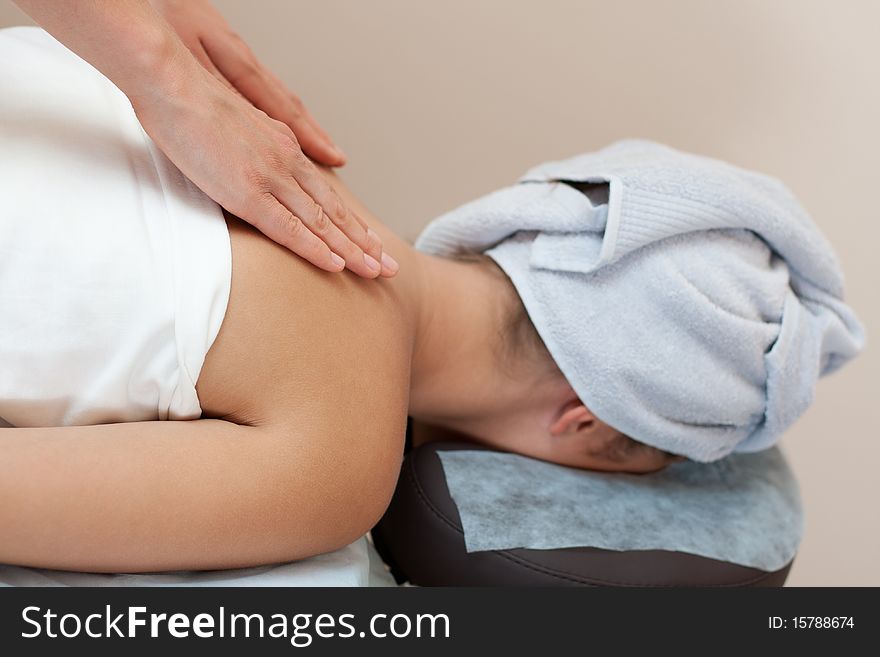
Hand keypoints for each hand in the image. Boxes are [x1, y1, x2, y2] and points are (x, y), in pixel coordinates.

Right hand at [142, 0, 396, 277]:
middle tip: (389, 266)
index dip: (350, 221)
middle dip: (364, 242)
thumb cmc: (192, 104)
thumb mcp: (237, 125)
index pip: (325, 194)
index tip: (369, 241)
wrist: (173, 84)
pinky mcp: (249, 193)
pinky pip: (290, 229)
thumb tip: (260, 163)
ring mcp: (271, 179)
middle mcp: (287, 163)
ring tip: (376, 272)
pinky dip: (317, 248)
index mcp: (284, 147)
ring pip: (321, 223)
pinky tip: (337, 265)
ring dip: (351, 251)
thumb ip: (256, 146)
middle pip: (334, 211)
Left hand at [148, 0, 342, 167]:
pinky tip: (276, 118)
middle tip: (335, 158)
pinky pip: (260, 90)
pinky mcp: (221, 53)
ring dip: (300, 123)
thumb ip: (223, 92)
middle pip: (289, 105)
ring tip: (317, 144)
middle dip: (314, 134)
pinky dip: (277, 110)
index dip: (311, 138)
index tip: (333, 158)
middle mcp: (245, 62)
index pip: (286, 110)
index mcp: (241, 64)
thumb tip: (255, 127)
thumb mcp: (190, 60)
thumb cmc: (160, 15)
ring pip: (277, 96)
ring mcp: (235, 57)